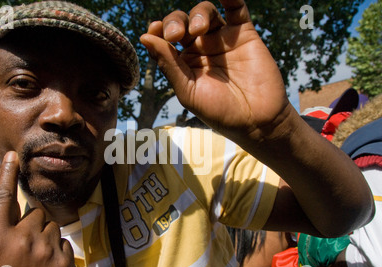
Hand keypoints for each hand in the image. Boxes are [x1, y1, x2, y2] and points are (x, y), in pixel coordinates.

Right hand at [0, 151, 75, 266]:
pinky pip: (64, 242)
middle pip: (36, 214)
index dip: (9, 176)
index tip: (14, 157)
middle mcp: (21, 239)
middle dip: (34, 226)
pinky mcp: (64, 258)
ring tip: (38, 260)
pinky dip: (58, 252)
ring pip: (52, 227)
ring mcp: (45, 249)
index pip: (4, 200)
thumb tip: (20, 214)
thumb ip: (4, 232)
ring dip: (47, 238)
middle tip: (27, 248)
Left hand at [140, 0, 289, 141]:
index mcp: (184, 63)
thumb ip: (168, 64)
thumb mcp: (188, 91)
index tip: (154, 30)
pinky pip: (236, 8)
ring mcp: (222, 39)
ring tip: (198, 29)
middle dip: (175, 22)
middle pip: (182, 22)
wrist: (257, 120)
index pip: (165, 39)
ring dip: (198, 14)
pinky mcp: (244, 34)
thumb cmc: (219, 112)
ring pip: (205, 13)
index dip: (159, 30)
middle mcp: (201, 48)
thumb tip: (144, 37)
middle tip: (176, 35)